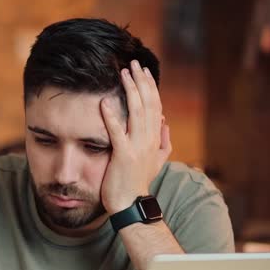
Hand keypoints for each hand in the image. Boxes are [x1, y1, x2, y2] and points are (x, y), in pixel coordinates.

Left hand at [100, 59, 171, 212]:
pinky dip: (111, 116)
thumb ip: (164, 142)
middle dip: (141, 82)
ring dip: (130, 91)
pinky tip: (104, 102)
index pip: (156, 107)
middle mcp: (149, 140)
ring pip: (137, 113)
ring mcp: (138, 147)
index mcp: (155, 139)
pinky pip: (117, 132)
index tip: (144, 72)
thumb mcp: (156, 162)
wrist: (132, 205)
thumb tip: (166, 123)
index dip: (150, 88)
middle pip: (148, 104)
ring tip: (124, 73)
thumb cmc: (138, 184)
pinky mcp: (124, 155)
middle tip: (134, 63)